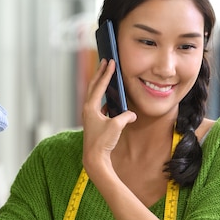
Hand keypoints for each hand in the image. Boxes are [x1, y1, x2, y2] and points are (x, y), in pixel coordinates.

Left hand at [81, 59, 135, 176]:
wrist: (94, 158)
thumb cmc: (102, 142)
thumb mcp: (117, 126)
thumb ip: (125, 116)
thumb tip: (132, 114)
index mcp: (90, 107)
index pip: (100, 86)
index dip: (106, 73)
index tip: (110, 62)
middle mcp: (87, 109)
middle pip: (93, 86)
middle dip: (100, 73)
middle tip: (104, 62)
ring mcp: (89, 115)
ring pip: (95, 95)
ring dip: (101, 85)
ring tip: (106, 75)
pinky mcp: (93, 122)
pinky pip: (98, 105)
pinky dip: (103, 99)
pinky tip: (110, 100)